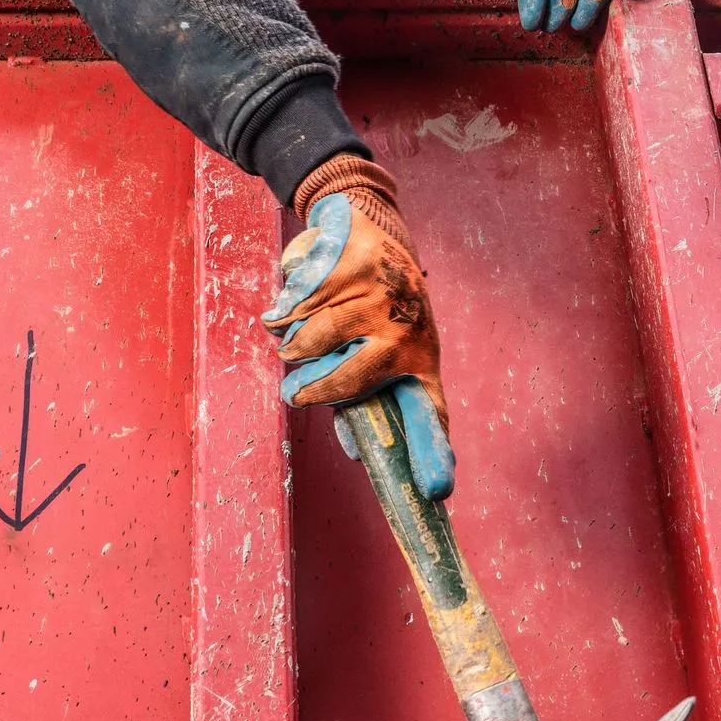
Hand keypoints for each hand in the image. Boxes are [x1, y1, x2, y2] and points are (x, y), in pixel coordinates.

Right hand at [261, 154, 455, 499]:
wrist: (372, 227)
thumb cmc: (379, 306)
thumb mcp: (386, 350)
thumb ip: (369, 401)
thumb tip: (357, 455)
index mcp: (420, 360)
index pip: (430, 415)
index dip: (433, 455)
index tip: (436, 492)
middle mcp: (405, 329)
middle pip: (343, 382)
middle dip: (309, 388)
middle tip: (294, 389)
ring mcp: (380, 295)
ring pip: (311, 338)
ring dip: (292, 342)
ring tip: (292, 341)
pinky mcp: (353, 263)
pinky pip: (297, 301)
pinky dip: (284, 305)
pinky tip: (288, 305)